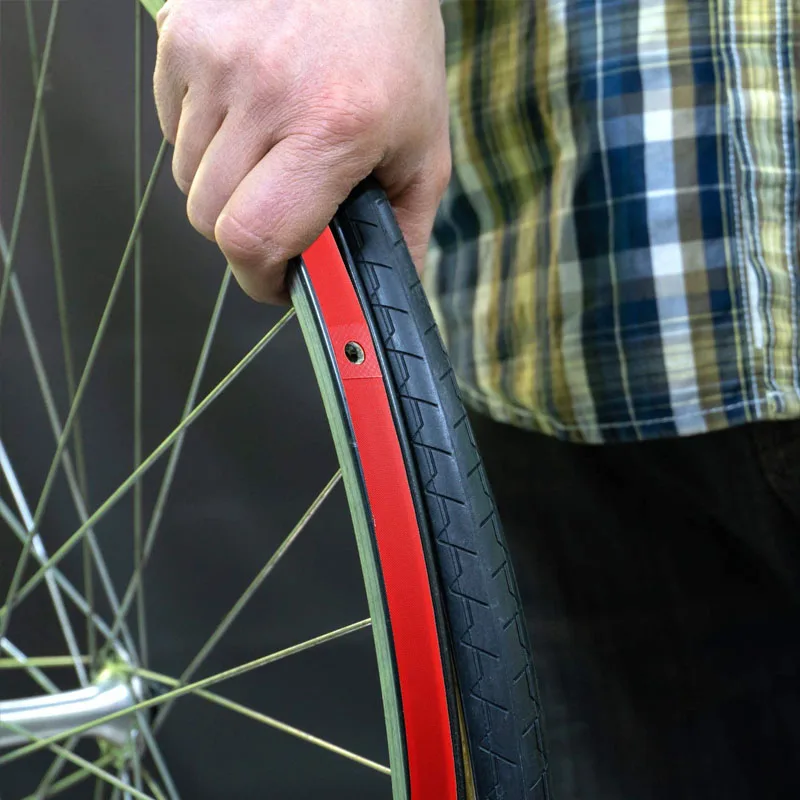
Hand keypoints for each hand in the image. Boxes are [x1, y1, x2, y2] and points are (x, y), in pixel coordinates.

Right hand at [154, 0, 450, 302]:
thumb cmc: (395, 52)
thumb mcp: (422, 150)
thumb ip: (400, 232)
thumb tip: (379, 296)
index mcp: (331, 127)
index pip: (253, 238)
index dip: (260, 278)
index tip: (277, 282)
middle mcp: (265, 90)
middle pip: (209, 219)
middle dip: (246, 237)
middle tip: (281, 218)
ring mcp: (215, 58)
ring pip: (187, 177)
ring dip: (225, 187)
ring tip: (272, 152)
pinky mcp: (182, 35)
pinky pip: (172, 127)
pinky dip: (203, 138)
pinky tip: (248, 112)